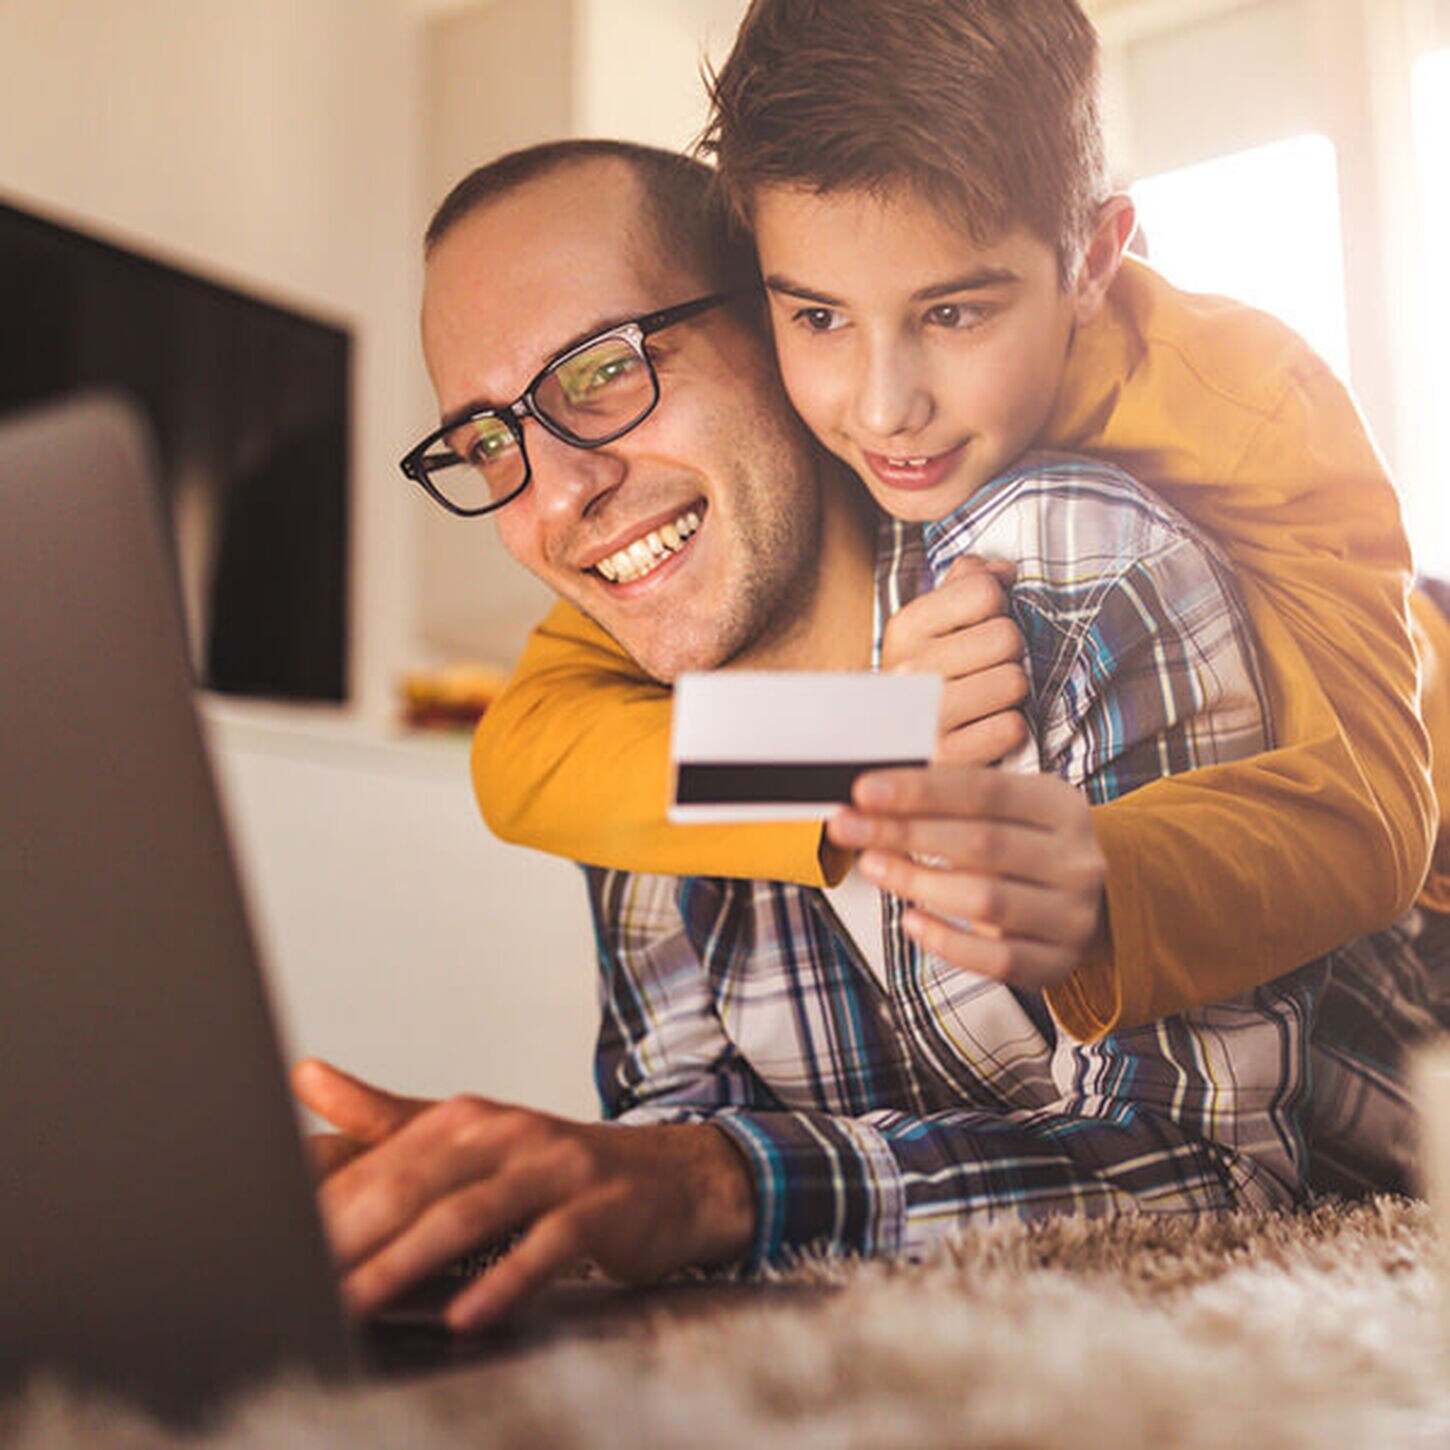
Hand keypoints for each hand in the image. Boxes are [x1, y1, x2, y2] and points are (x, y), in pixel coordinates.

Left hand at [291, 1060, 755, 1332]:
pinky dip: (506, 1281)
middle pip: (417, 1181)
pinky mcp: (599, 1211)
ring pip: (471, 1213)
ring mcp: (555, 1170)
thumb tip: (303, 1076)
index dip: (325, 1202)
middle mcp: (507, 1133)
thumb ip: (385, 1118)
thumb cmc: (553, 1167)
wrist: (668, 1177)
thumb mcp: (470, 1136)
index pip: (381, 1157)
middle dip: (352, 1233)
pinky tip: (467, 1315)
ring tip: (356, 1303)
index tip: (271, 1238)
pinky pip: (547, 1247)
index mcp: (466, 1118)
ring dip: (408, 1262)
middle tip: (298, 1280)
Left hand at [825, 764, 1106, 989]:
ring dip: (918, 883)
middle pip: (981, 844)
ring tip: (871, 866)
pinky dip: (947, 942)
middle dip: (904, 833)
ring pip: (986, 901)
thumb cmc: (1032, 848)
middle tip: (848, 826)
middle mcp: (1074, 860)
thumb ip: (953, 800)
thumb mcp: (1012, 809)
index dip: (920, 790)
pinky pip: (997, 959)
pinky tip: (911, 922)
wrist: (1102, 904)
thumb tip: (872, 797)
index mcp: (1061, 807)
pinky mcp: (1057, 962)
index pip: (985, 791)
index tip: (864, 790)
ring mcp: (1071, 915)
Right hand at [881, 555, 1029, 764]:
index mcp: (905, 628)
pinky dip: (1007, 730)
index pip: (984, 590)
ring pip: (1014, 681)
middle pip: (1007, 636)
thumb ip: (962, 587)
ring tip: (983, 701)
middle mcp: (910, 669)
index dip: (996, 608)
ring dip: (1010, 694)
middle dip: (1007, 653)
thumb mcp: (928, 630)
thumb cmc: (921, 683)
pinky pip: (1012, 727)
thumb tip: (1003, 570)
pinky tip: (982, 729)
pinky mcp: (948, 758)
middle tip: (983, 670)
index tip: (978, 629)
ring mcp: (926, 715)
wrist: (885, 750)